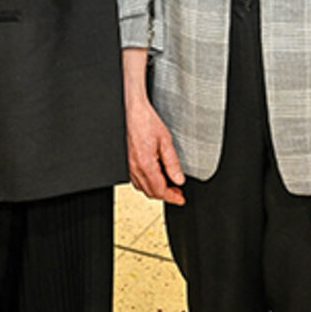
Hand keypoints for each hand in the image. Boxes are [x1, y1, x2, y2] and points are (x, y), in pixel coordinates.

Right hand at [125, 91, 185, 205]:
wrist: (134, 112)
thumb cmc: (147, 122)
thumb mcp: (166, 141)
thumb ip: (173, 163)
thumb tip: (179, 179)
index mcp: (146, 164)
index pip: (160, 190)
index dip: (172, 197)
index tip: (181, 199)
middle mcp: (136, 167)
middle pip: (151, 192)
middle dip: (166, 196)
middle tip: (178, 193)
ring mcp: (131, 166)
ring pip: (143, 188)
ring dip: (157, 191)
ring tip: (170, 186)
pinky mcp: (129, 162)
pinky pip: (137, 181)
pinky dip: (148, 184)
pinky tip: (157, 178)